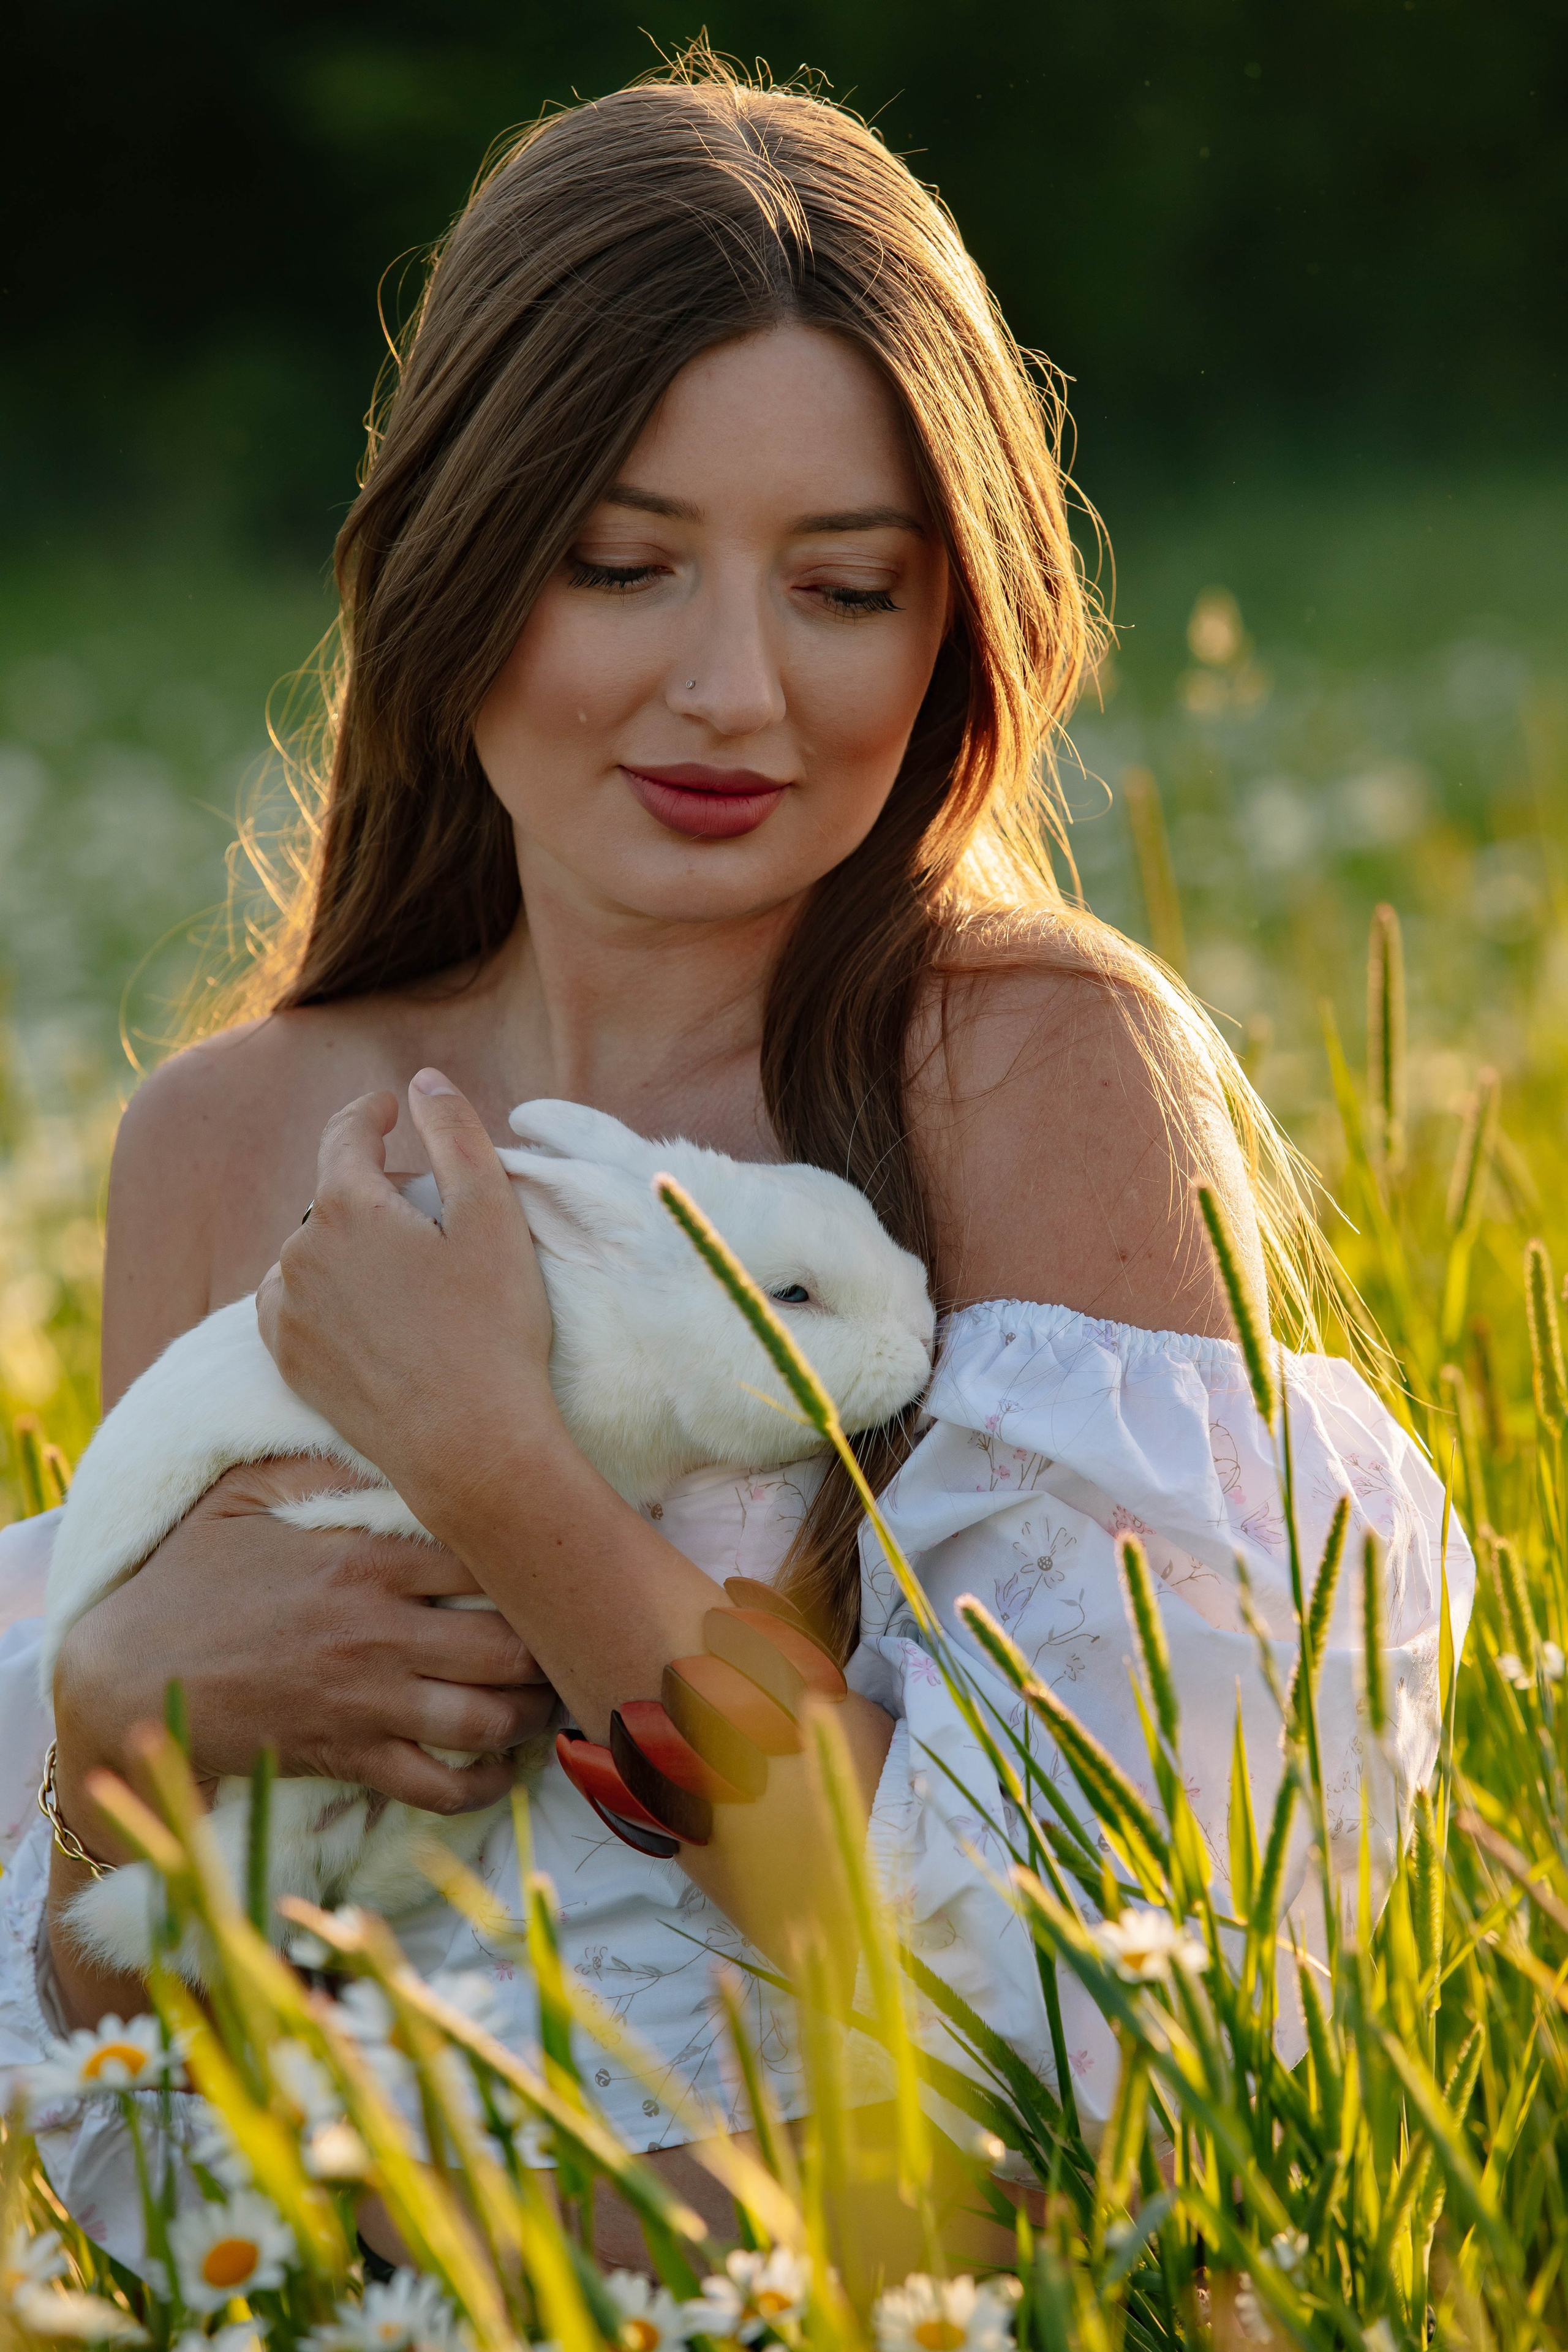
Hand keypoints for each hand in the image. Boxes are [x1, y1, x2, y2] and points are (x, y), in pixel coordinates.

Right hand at [51, 1454, 555, 1854]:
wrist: (127, 1676)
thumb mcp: (243, 1498)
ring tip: (554, 1700)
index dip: (537, 1557)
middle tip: (576, 1637)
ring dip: (535, 1715)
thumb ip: (315, 1461)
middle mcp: (377, 1632)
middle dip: (554, 1645)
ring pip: (488, 1719)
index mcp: (363, 1561)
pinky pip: (438, 1786)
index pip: (487, 1556)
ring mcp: (365, 1702)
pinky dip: (483, 1784)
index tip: (565, 1555)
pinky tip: (502, 1767)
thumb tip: (373, 1424)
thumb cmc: (189, 1580)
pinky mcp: (347, 1758)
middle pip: (509, 1644)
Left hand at [257, 1073, 559, 1547]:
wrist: (469, 1445)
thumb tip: (422, 1080)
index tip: (394, 1110)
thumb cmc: (492, 1328)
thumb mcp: (493, 1215)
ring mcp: (287, 1309)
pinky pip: (294, 1301)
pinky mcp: (289, 1359)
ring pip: (313, 1250)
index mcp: (347, 1204)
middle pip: (334, 1196)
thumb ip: (455, 1133)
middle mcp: (298, 1251)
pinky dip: (322, 1291)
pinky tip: (366, 1311)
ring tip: (404, 1274)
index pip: (348, 1133)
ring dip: (347, 1245)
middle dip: (373, 1191)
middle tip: (430, 1217)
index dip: (374, 1114)